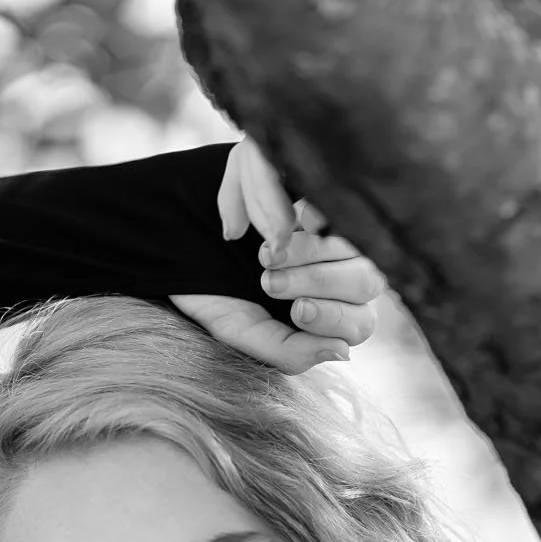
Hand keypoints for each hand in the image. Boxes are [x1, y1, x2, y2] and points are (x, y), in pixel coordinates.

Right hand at [170, 137, 386, 374]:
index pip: (360, 323)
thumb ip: (288, 351)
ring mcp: (334, 226)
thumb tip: (343, 353)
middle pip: (366, 282)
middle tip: (269, 280)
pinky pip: (338, 199)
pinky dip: (317, 211)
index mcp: (327, 311)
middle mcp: (340, 271)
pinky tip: (292, 221)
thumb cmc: (215, 290)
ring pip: (357, 242)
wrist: (174, 242)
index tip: (297, 309)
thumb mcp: (242, 329)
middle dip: (318, 283)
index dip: (334, 318)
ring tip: (268, 252)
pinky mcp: (317, 188)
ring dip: (314, 251)